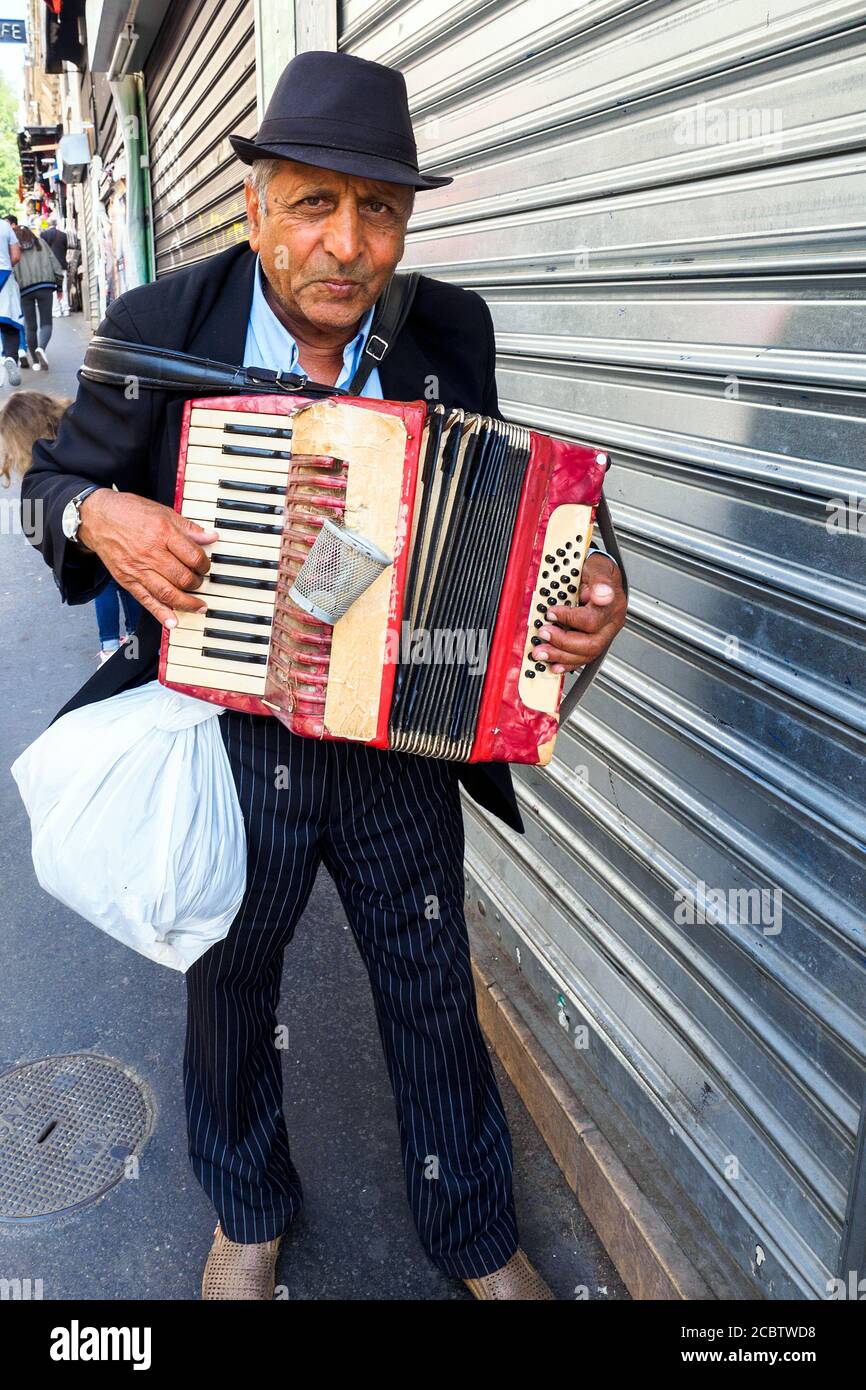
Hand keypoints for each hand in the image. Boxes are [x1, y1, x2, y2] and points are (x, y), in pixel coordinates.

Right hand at [78, 488, 217, 628]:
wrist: (97, 517)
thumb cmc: (129, 512)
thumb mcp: (163, 512)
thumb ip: (188, 528)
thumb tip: (211, 537)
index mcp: (163, 533)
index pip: (193, 556)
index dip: (205, 564)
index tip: (205, 566)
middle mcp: (151, 553)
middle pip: (183, 577)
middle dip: (197, 583)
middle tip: (200, 582)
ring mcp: (138, 569)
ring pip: (168, 593)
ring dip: (187, 603)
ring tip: (198, 607)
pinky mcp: (127, 580)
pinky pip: (146, 601)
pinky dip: (161, 614)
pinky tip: (173, 622)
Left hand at [533, 551, 626, 672]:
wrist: (601, 577)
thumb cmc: (598, 572)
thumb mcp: (598, 566)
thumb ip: (600, 580)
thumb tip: (602, 594)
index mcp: (613, 605)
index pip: (592, 619)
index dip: (569, 618)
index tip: (551, 612)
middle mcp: (611, 624)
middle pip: (591, 644)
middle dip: (563, 642)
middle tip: (543, 633)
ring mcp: (604, 635)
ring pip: (586, 655)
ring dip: (561, 656)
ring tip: (542, 652)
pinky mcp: (594, 642)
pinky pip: (583, 658)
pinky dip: (567, 664)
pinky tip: (555, 665)